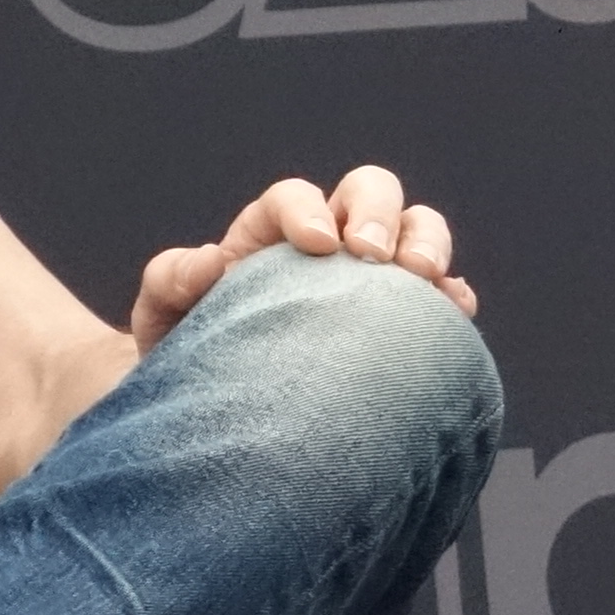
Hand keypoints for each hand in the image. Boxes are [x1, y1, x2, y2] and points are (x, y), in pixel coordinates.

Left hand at [124, 164, 478, 345]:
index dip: (310, 209)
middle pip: (370, 192)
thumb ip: (170, 281)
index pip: (294, 197)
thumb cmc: (185, 360)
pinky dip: (452, 298)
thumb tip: (207, 260)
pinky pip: (442, 295)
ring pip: (417, 231)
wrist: (212, 421)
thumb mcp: (162, 320)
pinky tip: (453, 315)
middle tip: (375, 258)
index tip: (319, 245)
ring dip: (429, 245)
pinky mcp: (401, 324)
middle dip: (380, 215)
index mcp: (267, 236)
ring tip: (426, 281)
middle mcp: (325, 248)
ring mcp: (368, 283)